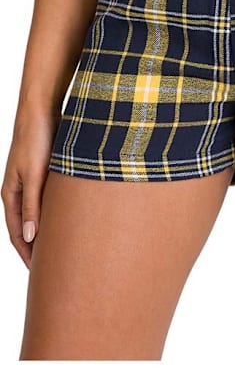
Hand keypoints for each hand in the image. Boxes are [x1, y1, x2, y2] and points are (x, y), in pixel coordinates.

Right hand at [1, 108, 60, 268]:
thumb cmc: (35, 139)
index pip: (18, 234)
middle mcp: (22, 191)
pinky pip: (51, 202)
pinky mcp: (48, 174)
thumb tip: (31, 237)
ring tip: (65, 251)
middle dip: (38, 249)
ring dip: (49, 233)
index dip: (27, 254)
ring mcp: (34, 183)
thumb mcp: (34, 175)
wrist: (43, 110)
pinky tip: (72, 222)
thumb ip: (33, 205)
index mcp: (12, 195)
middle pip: (29, 228)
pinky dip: (58, 215)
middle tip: (54, 269)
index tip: (40, 274)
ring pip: (41, 215)